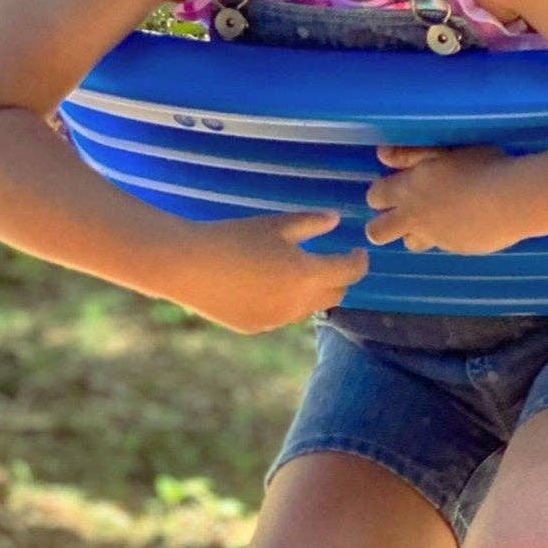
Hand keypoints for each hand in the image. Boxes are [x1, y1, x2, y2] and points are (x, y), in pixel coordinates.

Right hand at [169, 210, 368, 333]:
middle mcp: (298, 303)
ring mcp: (277, 319)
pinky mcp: (256, 327)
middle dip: (339, 279)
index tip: (359, 252)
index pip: (349, 272)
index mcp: (307, 274)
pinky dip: (286, 303)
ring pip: (309, 309)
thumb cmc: (234, 237)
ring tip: (301, 275)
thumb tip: (335, 220)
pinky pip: (282, 316)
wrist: (188, 266)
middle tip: (334, 264)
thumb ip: (310, 223)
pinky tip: (269, 286)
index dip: (359, 261)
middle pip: (335, 295)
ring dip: (312, 293)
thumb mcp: (275, 224)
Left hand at [364, 145, 521, 255]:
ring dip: (416, 233)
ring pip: (410, 243)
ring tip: (436, 219)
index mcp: (409, 188)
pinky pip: (445, 245)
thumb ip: (411, 154)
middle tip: (399, 216)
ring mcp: (437, 236)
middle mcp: (416, 216)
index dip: (379, 195)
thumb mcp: (444, 150)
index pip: (374, 196)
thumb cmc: (479, 165)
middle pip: (378, 232)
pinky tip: (470, 221)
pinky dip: (451, 235)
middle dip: (381, 226)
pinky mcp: (459, 249)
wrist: (512, 200)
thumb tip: (382, 154)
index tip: (390, 190)